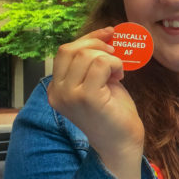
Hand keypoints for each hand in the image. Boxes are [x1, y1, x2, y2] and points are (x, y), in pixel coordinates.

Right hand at [47, 27, 144, 178]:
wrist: (121, 143)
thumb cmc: (113, 114)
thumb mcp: (98, 83)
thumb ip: (92, 64)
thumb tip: (104, 35)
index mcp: (56, 88)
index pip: (64, 52)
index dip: (88, 39)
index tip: (108, 34)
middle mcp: (57, 92)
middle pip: (70, 49)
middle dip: (97, 44)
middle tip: (115, 55)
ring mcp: (70, 95)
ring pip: (86, 55)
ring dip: (109, 57)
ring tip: (117, 72)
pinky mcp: (87, 97)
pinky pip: (100, 64)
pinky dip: (114, 64)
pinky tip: (120, 77)